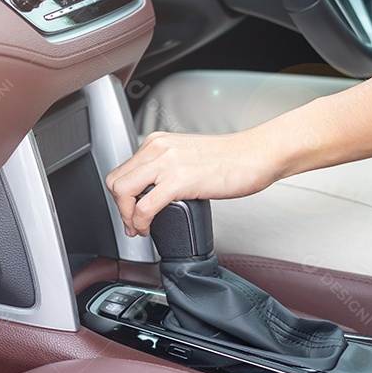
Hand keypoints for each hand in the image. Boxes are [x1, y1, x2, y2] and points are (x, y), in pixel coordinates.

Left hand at [104, 130, 283, 236]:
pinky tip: (147, 229)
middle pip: (116, 181)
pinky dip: (139, 223)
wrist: (255, 155)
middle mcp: (157, 149)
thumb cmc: (231, 159)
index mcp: (157, 143)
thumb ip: (168, 168)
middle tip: (131, 224)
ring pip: (122, 192)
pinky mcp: (178, 181)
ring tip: (137, 229)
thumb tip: (157, 190)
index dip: (121, 196)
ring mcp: (166, 164)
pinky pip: (143, 207)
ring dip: (125, 216)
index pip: (123, 169)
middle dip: (119, 208)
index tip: (129, 211)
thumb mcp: (188, 157)